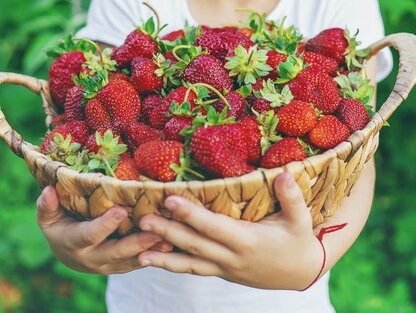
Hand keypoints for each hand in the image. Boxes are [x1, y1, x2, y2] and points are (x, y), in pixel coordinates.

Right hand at [36, 186, 172, 274]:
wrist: (69, 253)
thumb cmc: (59, 225)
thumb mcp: (48, 216)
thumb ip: (47, 205)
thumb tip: (49, 190)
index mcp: (74, 242)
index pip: (90, 235)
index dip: (105, 225)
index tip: (121, 210)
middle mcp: (92, 258)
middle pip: (116, 252)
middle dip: (137, 243)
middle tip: (156, 230)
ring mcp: (108, 265)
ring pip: (131, 261)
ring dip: (151, 251)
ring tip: (170, 239)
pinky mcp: (122, 266)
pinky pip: (139, 262)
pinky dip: (155, 255)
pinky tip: (172, 244)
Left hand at [137, 172, 323, 289]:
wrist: (302, 272)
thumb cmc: (299, 240)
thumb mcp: (301, 220)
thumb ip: (292, 197)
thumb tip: (283, 174)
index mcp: (248, 242)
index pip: (213, 227)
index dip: (191, 214)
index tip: (170, 200)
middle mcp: (233, 258)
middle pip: (195, 245)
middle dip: (168, 233)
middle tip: (143, 221)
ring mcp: (226, 268)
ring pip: (190, 264)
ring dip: (164, 258)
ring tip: (138, 253)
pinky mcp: (223, 272)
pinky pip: (196, 269)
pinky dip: (176, 265)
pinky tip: (157, 259)